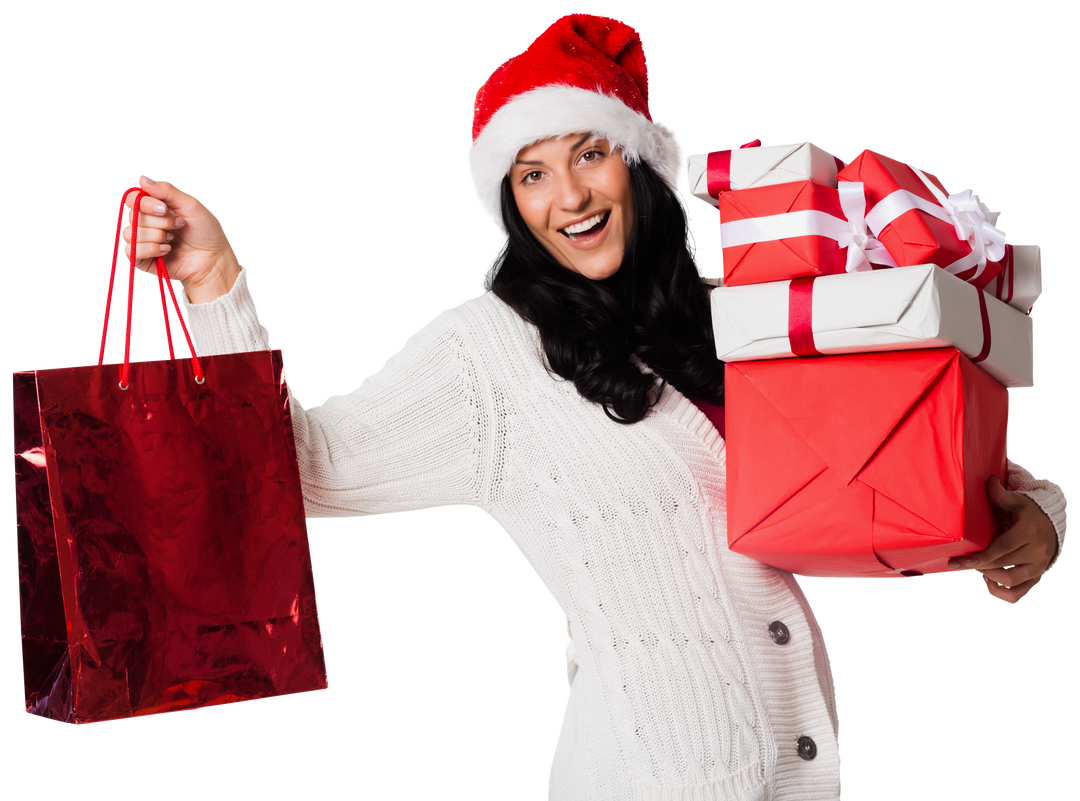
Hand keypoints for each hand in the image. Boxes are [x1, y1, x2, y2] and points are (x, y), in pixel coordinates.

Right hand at [121, 173, 240, 302]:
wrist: (213, 259)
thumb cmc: (206, 231)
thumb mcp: (191, 204)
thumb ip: (167, 189)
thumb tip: (141, 177)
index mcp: (154, 205)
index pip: (132, 197)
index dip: (145, 202)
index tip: (165, 209)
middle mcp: (144, 220)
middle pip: (132, 214)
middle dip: (159, 221)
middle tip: (179, 225)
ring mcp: (141, 240)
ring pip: (130, 232)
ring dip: (156, 235)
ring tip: (173, 239)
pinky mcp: (140, 258)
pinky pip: (131, 250)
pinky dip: (151, 249)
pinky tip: (167, 250)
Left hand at [947, 476, 1058, 605]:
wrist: (1052, 527)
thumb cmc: (1029, 513)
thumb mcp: (1017, 502)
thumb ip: (1000, 495)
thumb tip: (988, 481)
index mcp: (1029, 533)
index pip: (1003, 549)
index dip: (982, 557)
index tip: (962, 561)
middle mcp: (1037, 553)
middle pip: (1004, 566)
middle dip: (979, 566)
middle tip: (960, 563)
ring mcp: (1039, 568)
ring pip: (1011, 582)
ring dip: (989, 577)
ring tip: (975, 568)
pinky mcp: (1038, 578)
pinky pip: (1019, 594)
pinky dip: (1002, 593)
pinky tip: (988, 583)